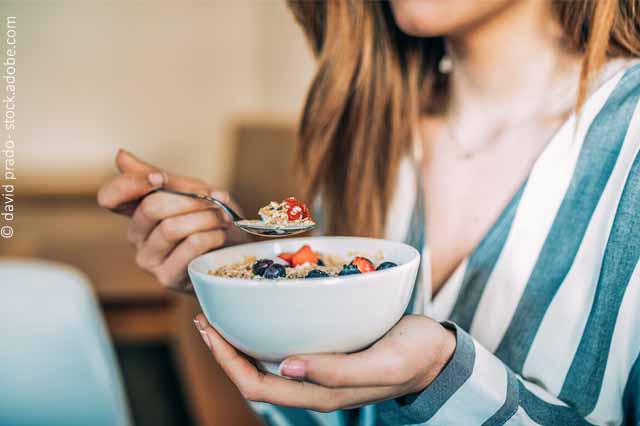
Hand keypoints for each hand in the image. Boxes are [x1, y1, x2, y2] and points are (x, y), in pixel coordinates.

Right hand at [97, 149, 249, 291]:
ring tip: (222, 218)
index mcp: (136, 212)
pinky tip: (221, 235)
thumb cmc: (211, 221)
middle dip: (190, 199)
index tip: (159, 178)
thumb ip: (163, 178)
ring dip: (206, 217)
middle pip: (150, 207)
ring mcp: (149, 260)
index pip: (109, 197)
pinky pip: (190, 245)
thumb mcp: (191, 192)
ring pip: (171, 227)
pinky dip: (212, 235)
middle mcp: (136, 237)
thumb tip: (120, 155)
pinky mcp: (167, 277)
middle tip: (215, 200)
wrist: (235, 253)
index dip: (131, 184)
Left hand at [193, 314, 455, 411]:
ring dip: (239, 342)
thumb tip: (286, 366)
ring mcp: (318, 370)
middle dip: (224, 350)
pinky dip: (264, 330)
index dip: (227, 361)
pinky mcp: (327, 353)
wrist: (437, 353)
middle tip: (205, 316)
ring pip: (265, 362)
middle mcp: (312, 384)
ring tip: (222, 313)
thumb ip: (338, 371)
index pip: (258, 386)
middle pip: (253, 375)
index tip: (208, 329)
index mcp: (321, 393)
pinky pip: (284, 347)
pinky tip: (261, 310)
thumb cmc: (414, 356)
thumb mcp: (384, 363)